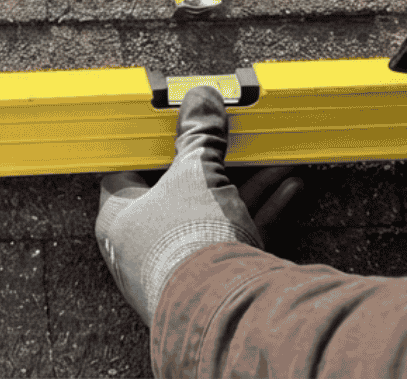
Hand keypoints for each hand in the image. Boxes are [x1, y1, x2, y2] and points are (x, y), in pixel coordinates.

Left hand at [94, 84, 304, 324]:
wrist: (223, 308)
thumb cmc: (189, 240)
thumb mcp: (196, 172)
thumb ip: (199, 135)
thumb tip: (201, 98)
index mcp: (120, 214)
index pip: (126, 168)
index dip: (151, 144)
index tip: (174, 125)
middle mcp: (142, 243)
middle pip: (176, 190)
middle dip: (211, 163)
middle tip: (230, 140)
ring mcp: (176, 264)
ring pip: (209, 212)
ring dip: (244, 185)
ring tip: (273, 160)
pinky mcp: (209, 279)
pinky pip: (231, 236)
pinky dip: (257, 211)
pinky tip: (287, 188)